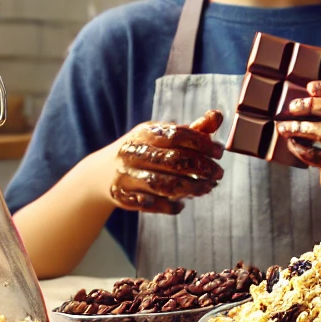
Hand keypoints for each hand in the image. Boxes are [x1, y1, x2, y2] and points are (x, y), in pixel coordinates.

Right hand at [109, 112, 226, 214]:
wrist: (101, 173)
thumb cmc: (143, 150)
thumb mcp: (161, 135)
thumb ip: (192, 129)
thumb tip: (218, 116)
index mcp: (145, 133)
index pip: (177, 135)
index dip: (202, 144)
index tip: (219, 152)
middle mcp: (133, 152)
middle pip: (174, 161)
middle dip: (202, 168)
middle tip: (219, 174)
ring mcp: (126, 176)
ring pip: (165, 185)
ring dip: (192, 188)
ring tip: (208, 188)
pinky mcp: (124, 197)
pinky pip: (153, 204)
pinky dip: (171, 205)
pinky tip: (182, 202)